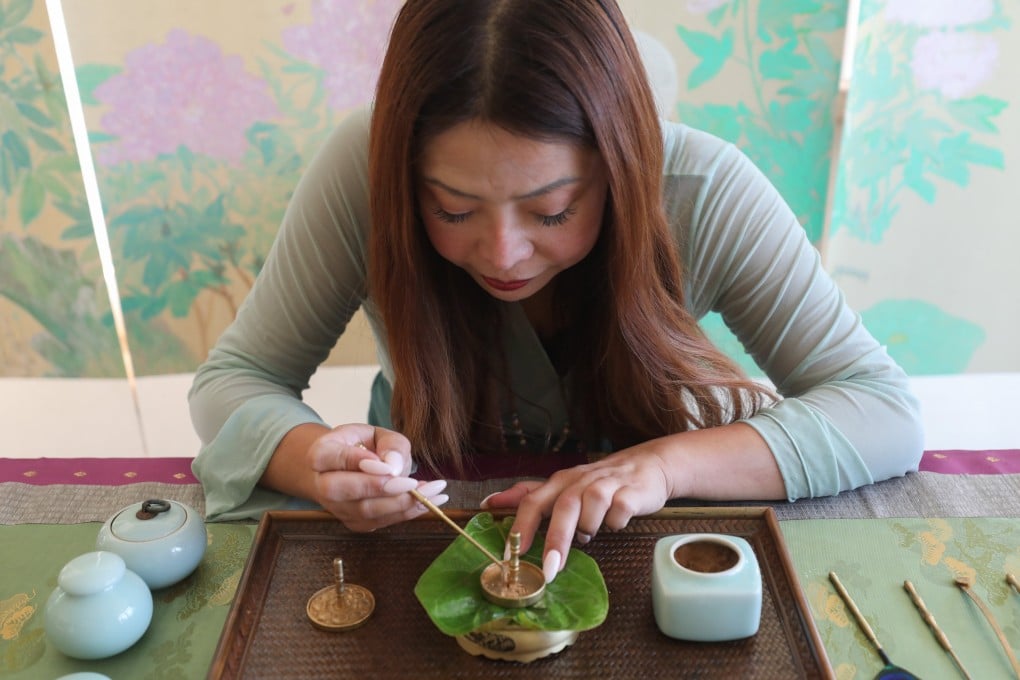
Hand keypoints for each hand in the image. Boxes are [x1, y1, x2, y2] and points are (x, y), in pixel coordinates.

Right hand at [307, 423, 448, 531]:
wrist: (345, 470)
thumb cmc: (361, 446)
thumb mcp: (377, 434)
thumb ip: (389, 445)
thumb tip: (393, 467)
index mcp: (321, 454)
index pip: (332, 458)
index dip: (357, 461)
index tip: (387, 465)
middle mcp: (322, 484)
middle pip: (345, 490)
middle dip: (381, 488)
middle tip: (413, 483)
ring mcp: (337, 508)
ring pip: (365, 511)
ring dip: (402, 503)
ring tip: (435, 491)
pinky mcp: (354, 523)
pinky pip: (380, 521)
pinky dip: (407, 512)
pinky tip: (430, 501)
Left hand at [483, 446, 672, 582]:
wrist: (645, 466)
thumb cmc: (598, 482)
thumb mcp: (562, 486)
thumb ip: (528, 495)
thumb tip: (488, 503)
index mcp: (560, 481)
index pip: (533, 501)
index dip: (521, 527)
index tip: (511, 555)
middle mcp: (581, 480)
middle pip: (564, 507)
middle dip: (556, 540)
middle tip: (550, 570)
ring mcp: (607, 484)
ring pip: (593, 505)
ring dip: (589, 526)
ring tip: (589, 534)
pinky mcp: (631, 492)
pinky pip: (620, 510)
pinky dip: (616, 521)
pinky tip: (616, 522)